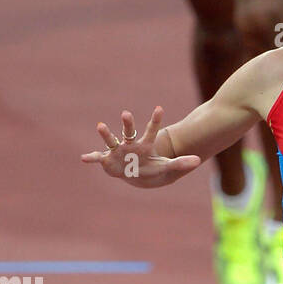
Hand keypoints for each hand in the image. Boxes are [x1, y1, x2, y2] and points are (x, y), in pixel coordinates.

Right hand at [81, 106, 199, 186]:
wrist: (137, 175)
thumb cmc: (152, 168)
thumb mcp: (167, 167)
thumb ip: (181, 163)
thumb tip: (198, 160)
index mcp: (145, 144)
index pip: (152, 130)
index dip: (155, 120)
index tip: (160, 108)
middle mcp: (130, 144)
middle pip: (129, 131)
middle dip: (127, 123)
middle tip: (127, 113)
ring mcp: (118, 151)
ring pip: (112, 140)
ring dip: (106, 134)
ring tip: (100, 125)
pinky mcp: (108, 160)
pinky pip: (98, 158)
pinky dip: (92, 158)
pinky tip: (84, 158)